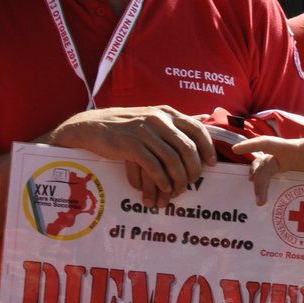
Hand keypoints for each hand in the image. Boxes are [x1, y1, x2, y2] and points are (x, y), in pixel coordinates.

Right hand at [47, 106, 214, 207]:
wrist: (92, 127)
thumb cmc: (127, 126)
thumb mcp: (154, 117)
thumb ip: (178, 120)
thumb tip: (207, 117)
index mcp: (167, 113)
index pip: (198, 128)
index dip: (208, 148)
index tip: (211, 164)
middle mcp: (158, 119)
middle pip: (187, 148)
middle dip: (193, 169)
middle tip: (192, 183)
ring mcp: (144, 131)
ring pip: (172, 160)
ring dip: (177, 179)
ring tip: (177, 190)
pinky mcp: (130, 145)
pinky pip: (154, 166)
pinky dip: (162, 180)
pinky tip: (163, 188)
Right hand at [240, 119, 303, 204]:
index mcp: (289, 147)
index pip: (266, 144)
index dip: (251, 145)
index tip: (237, 149)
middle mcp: (284, 155)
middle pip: (263, 164)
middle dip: (258, 178)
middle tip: (258, 196)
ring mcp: (285, 166)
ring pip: (266, 173)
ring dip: (260, 185)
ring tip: (260, 201)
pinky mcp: (288, 175)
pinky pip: (273, 180)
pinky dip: (266, 188)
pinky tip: (264, 200)